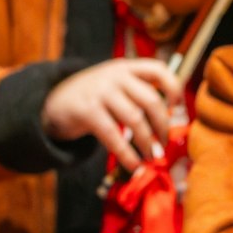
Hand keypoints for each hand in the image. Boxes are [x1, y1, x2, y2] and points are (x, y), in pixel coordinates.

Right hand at [41, 59, 182, 172]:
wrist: (54, 101)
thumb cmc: (94, 97)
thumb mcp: (114, 85)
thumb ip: (138, 92)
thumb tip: (171, 121)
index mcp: (124, 67)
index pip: (158, 69)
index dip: (174, 88)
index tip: (178, 109)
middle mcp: (113, 75)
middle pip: (151, 100)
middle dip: (162, 127)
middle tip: (164, 144)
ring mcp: (99, 91)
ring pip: (135, 119)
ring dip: (147, 143)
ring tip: (151, 157)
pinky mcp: (87, 110)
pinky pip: (114, 136)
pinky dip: (128, 155)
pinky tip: (134, 165)